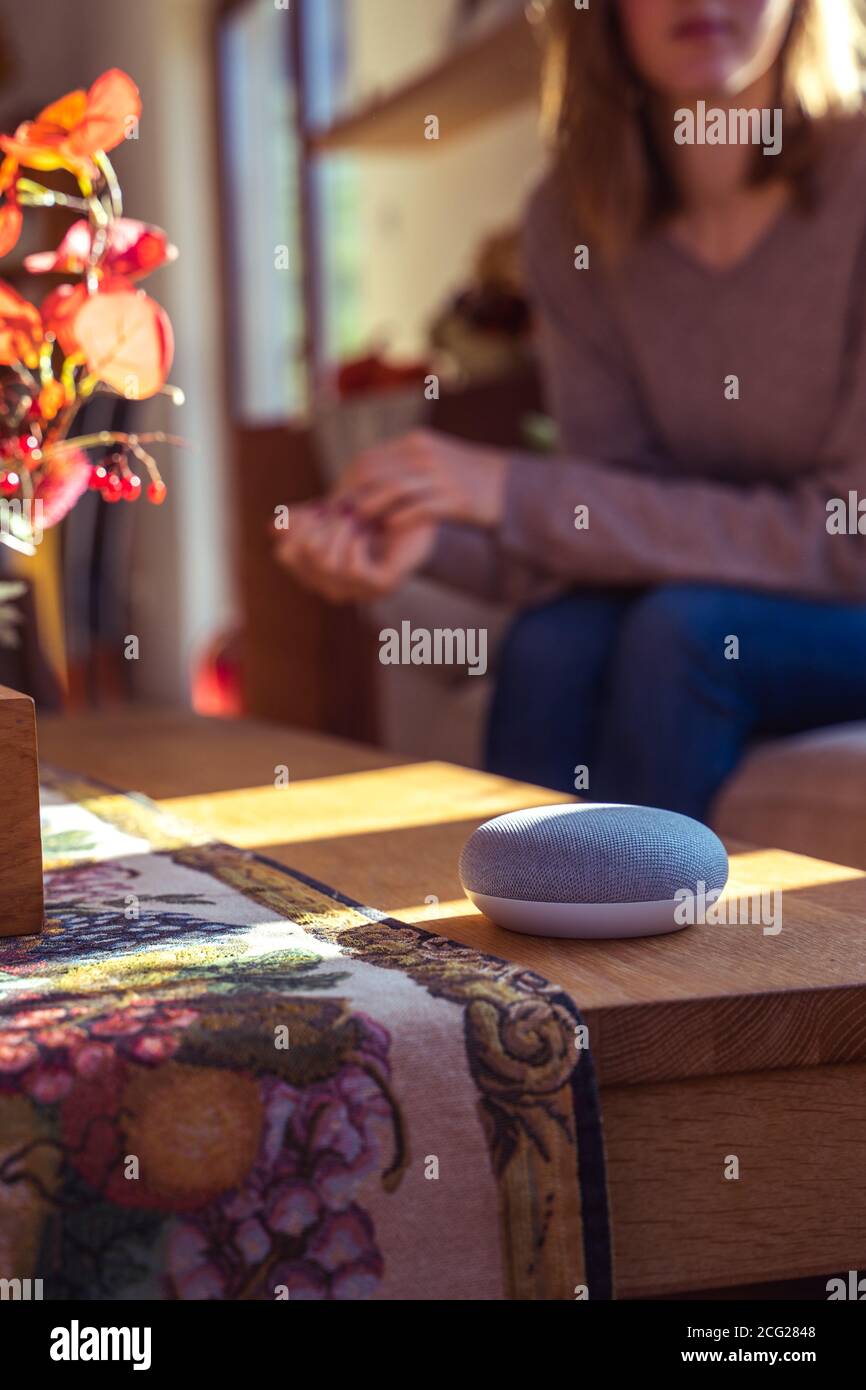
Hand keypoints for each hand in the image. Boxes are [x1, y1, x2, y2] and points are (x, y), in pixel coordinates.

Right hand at [274, 500, 436, 601]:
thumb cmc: (376, 515)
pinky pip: (351, 567)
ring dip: (338, 530)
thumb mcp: (335, 512)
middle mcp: (333, 587)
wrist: (420, 519)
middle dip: (317, 525)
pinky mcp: (381, 587)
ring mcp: (358, 591)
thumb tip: (272, 526)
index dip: (296, 528)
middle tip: (339, 510)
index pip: (285, 553)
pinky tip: (366, 528)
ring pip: (325, 561)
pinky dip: (355, 541)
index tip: (317, 508)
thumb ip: (305, 519)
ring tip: (354, 516)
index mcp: (317, 572)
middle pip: (302, 556)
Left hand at [335, 428, 506, 529]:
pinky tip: (388, 529)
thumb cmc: (467, 480)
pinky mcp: (455, 498)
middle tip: (339, 518)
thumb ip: (402, 467)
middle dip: (352, 496)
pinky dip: (399, 519)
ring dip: (371, 508)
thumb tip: (366, 482)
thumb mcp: (433, 462)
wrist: (511, 487)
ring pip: (392, 489)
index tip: (336, 503)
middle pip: (375, 473)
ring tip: (358, 525)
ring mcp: (441, 475)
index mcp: (417, 443)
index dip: (347, 482)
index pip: (369, 460)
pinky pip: (418, 508)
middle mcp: (426, 454)